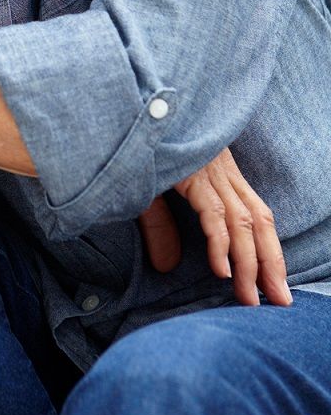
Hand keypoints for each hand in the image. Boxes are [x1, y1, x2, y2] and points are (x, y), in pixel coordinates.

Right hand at [137, 147, 291, 307]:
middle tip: (281, 301)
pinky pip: (214, 213)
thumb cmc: (138, 146)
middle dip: (271, 263)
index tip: (274, 283)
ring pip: (243, 221)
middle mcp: (221, 169)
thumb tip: (167, 266)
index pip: (256, 212)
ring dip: (250, 264)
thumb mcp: (149, 190)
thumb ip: (160, 227)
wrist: (132, 114)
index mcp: (219, 169)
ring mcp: (209, 170)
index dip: (269, 248)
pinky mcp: (191, 172)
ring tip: (250, 299)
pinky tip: (222, 271)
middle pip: (259, 219)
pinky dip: (221, 243)